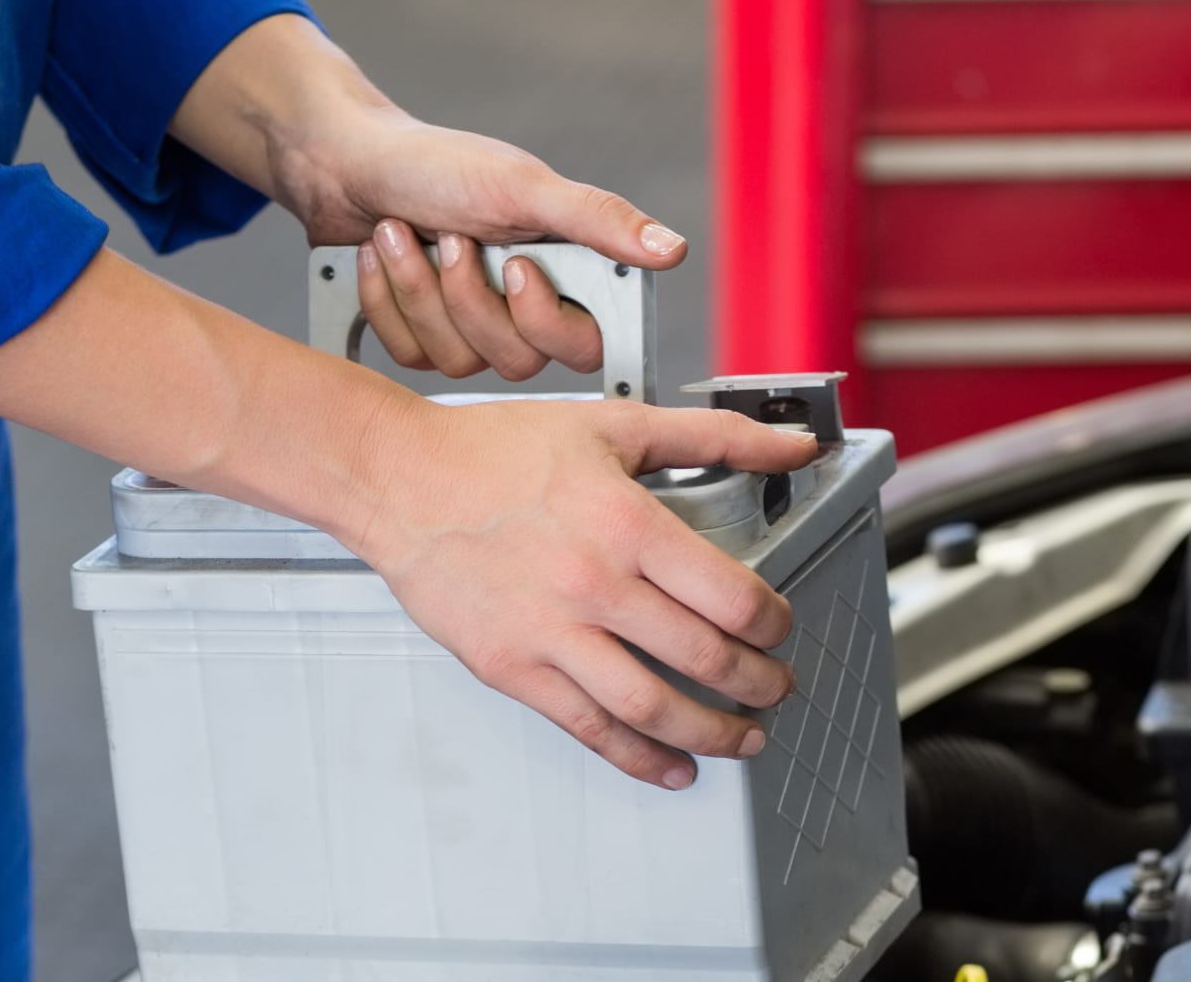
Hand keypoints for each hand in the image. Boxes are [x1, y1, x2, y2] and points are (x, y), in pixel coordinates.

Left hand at [166, 16, 685, 379]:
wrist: (347, 163)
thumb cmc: (437, 164)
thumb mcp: (521, 186)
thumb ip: (596, 220)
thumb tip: (673, 249)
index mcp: (564, 274)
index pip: (587, 347)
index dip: (547, 321)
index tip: (514, 266)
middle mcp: (522, 310)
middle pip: (519, 363)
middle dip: (468, 297)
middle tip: (448, 237)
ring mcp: (470, 332)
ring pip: (459, 362)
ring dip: (420, 291)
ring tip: (400, 231)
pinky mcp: (420, 340)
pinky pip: (410, 355)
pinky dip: (387, 298)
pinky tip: (381, 254)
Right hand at [345, 398, 820, 788]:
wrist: (398, 478)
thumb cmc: (492, 451)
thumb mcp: (615, 425)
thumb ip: (714, 435)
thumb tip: (793, 444)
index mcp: (626, 523)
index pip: (733, 596)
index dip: (773, 624)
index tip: (777, 629)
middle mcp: (592, 584)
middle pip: (705, 657)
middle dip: (759, 683)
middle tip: (774, 687)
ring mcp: (549, 633)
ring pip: (653, 707)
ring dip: (713, 733)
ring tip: (741, 737)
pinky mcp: (512, 668)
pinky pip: (587, 727)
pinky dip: (639, 757)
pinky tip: (670, 766)